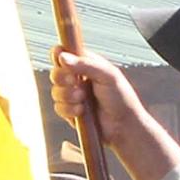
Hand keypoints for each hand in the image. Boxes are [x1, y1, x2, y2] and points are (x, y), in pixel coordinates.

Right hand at [49, 49, 179, 179]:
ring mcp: (73, 96)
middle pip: (55, 72)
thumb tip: (62, 57)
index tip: (60, 59)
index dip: (59, 54)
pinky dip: (68, 109)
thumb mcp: (107, 75)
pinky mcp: (70, 111)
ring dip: (67, 95)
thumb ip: (85, 64)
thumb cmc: (121, 98)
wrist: (124, 126)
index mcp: (86, 64)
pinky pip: (58, 108)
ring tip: (82, 99)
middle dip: (62, 78)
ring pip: (55, 91)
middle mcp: (78, 79)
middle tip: (75, 81)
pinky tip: (81, 111)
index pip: (65, 54)